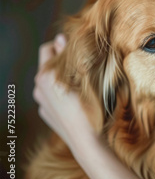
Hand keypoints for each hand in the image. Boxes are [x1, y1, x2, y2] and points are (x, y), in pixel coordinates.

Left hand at [33, 34, 95, 148]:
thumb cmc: (91, 106)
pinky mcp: (46, 114)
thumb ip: (70, 55)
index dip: (63, 46)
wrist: (88, 140)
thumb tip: (61, 38)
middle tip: (81, 66)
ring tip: (79, 84)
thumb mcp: (84, 76)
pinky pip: (51, 97)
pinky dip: (60, 93)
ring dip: (61, 78)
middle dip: (62, 62)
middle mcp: (39, 87)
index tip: (78, 50)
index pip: (48, 48)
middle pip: (48, 65)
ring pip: (49, 82)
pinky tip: (75, 100)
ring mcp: (41, 102)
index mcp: (46, 75)